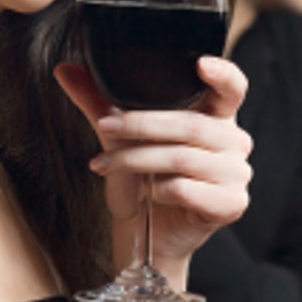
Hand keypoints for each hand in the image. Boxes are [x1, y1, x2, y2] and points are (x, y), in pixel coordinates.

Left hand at [55, 56, 253, 271]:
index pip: (232, 88)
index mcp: (217, 118)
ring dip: (136, 159)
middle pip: (192, 124)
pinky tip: (145, 194)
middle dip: (142, 124)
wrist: (146, 237)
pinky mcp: (231, 204)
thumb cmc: (142, 184)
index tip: (200, 63)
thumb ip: (100, 102)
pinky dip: (157, 190)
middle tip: (105, 126)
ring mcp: (236, 174)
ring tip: (105, 164)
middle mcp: (234, 142)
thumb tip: (65, 69)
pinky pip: (186, 188)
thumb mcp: (120, 138)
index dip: (222, 74)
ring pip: (183, 156)